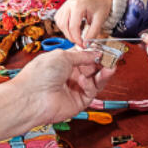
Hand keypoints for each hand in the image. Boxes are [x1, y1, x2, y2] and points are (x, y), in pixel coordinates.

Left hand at [0, 47, 114, 139]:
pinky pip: (92, 90)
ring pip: (95, 79)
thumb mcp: (62, 56)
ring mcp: (75, 88)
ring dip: (104, 72)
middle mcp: (70, 75)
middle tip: (114, 55)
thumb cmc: (40, 74)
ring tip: (111, 65)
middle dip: (103, 61)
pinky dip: (93, 82)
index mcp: (63, 62)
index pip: (84, 55)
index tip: (106, 46)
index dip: (95, 52)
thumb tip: (96, 52)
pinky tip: (92, 76)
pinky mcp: (80, 101)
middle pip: (92, 67)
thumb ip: (82, 55)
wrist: (33, 97)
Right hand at [53, 0, 112, 46]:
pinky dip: (64, 27)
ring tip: (77, 35)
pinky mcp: (63, 7)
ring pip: (60, 23)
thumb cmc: (101, 6)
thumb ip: (92, 33)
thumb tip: (86, 45)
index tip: (83, 45)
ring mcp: (65, 5)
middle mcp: (69, 4)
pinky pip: (59, 20)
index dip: (77, 39)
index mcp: (78, 5)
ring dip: (67, 32)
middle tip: (80, 42)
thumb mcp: (100, 20)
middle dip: (71, 37)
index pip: (73, 26)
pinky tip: (73, 28)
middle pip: (64, 25)